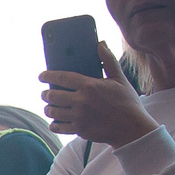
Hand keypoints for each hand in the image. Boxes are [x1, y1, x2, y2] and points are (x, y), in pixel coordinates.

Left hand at [40, 45, 156, 147]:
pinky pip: (58, 127)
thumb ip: (108, 61)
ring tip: (49, 106)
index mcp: (90, 86)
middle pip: (53, 96)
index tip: (41, 76)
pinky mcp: (79, 130)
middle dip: (45, 94)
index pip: (62, 77)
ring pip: (53, 112)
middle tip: (45, 93)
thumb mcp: (120, 79)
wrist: (132, 128)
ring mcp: (79, 117)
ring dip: (48, 108)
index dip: (48, 75)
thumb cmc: (127, 102)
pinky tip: (54, 121)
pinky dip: (54, 124)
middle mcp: (81, 101)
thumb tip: (101, 44)